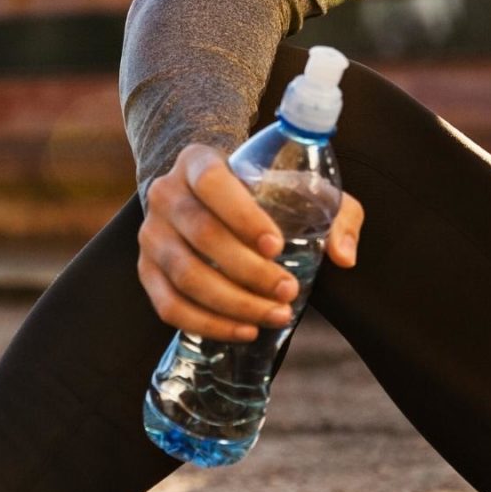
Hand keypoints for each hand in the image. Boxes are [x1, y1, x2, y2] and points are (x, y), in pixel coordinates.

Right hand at [137, 143, 363, 341]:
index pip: (212, 183)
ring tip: (275, 315)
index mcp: (196, 161)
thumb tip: (343, 256)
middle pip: (203, 235)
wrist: (205, 198)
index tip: (277, 246)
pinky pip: (170, 306)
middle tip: (288, 290)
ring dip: (234, 303)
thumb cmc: (260, 193)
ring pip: (187, 275)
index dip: (242, 216)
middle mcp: (165, 194)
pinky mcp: (146, 271)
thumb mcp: (300, 187)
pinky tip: (245, 330)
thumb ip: (334, 213)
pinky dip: (209, 324)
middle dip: (250, 271)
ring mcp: (151, 235)